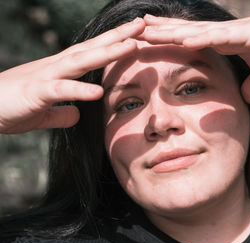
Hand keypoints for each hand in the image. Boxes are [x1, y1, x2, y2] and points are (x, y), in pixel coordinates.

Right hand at [0, 18, 145, 133]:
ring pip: (81, 61)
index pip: (93, 51)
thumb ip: (63, 113)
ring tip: (131, 46)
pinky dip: (79, 90)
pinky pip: (60, 90)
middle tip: (143, 25)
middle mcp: (57, 66)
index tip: (137, 34)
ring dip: (107, 53)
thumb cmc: (12, 107)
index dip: (115, 42)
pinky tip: (97, 91)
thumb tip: (77, 115)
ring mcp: (47, 76)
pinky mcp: (36, 92)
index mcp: (61, 69)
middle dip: (119, 36)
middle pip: (93, 48)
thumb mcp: (44, 111)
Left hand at [140, 7, 249, 102]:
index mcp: (223, 41)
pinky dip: (198, 37)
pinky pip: (217, 36)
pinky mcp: (245, 33)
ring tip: (145, 29)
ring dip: (169, 31)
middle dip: (158, 31)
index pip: (188, 39)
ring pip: (194, 30)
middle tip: (132, 29)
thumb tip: (246, 100)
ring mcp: (231, 32)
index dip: (167, 38)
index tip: (145, 40)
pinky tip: (180, 38)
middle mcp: (222, 34)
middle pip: (183, 31)